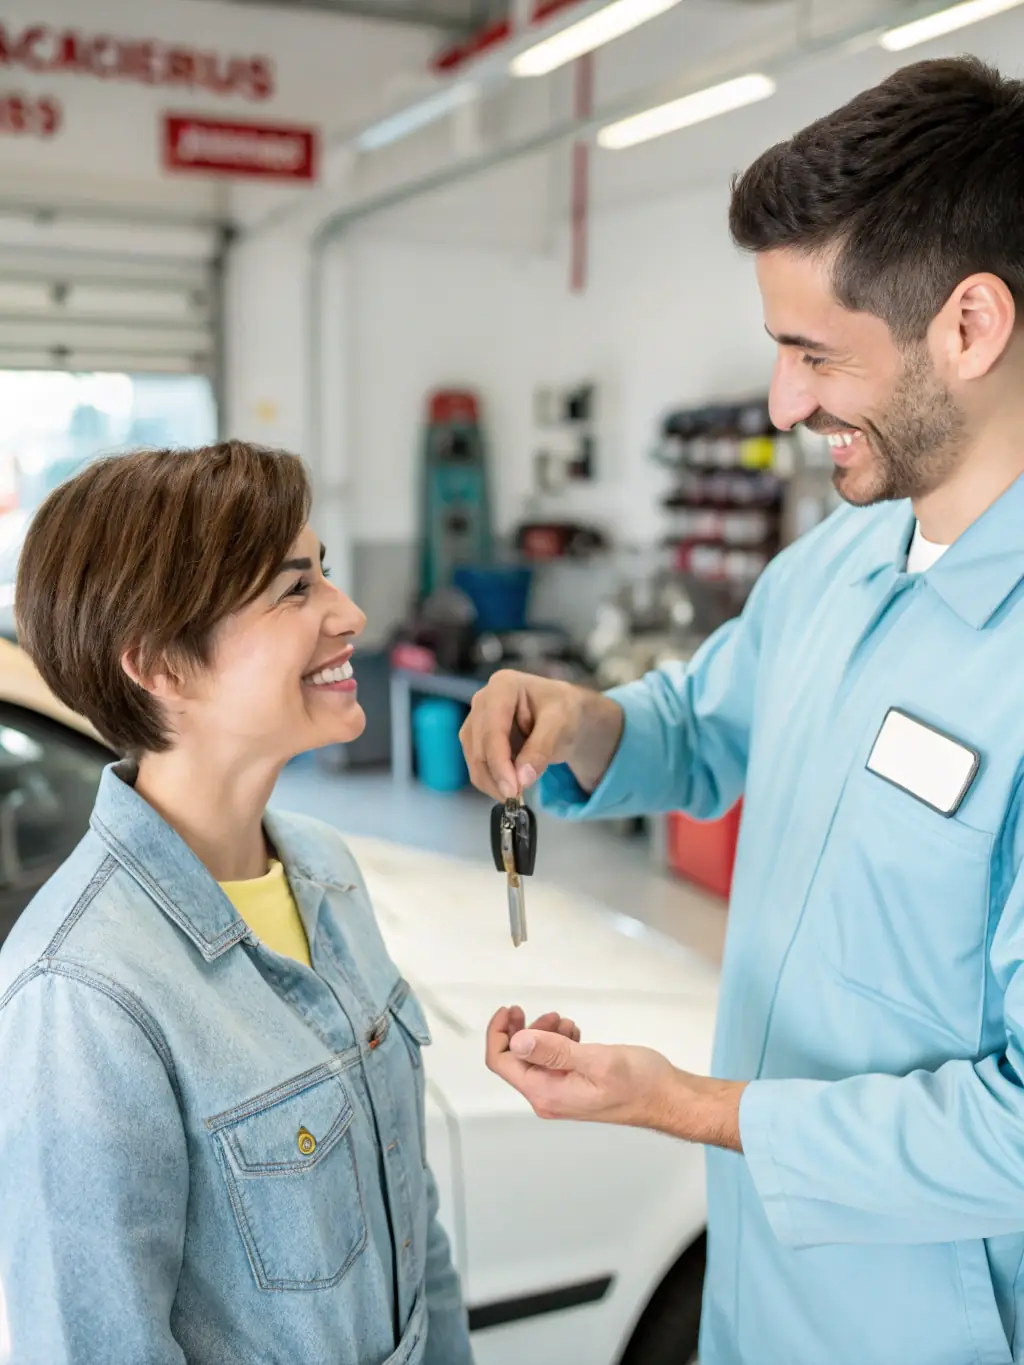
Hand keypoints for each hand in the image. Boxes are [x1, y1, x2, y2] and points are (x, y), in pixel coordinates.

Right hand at [460, 670, 585, 799]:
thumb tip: (522, 779)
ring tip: (517, 796)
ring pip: (474, 758)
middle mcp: (482, 700)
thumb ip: (541, 748)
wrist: (562, 714)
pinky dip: (492, 782)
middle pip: (479, 745)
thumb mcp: (561, 723)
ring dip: (492, 782)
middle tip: (517, 800)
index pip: (493, 728)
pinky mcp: (475, 739)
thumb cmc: (563, 710)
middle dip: (496, 776)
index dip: (499, 762)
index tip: (512, 790)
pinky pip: (477, 765)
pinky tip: (511, 788)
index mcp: (503, 685)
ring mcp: (476, 720)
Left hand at [486, 1007, 745, 1149]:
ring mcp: (562, 1093)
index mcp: (547, 1093)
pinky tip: (574, 1034)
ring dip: (542, 1034)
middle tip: (533, 1010)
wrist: (668, 1098)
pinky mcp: (575, 1087)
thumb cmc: (640, 1083)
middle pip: (515, 1060)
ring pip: (535, 1057)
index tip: (509, 1010)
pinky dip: (557, 1041)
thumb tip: (518, 1041)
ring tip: (564, 1021)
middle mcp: (549, 1097)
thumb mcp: (596, 1060)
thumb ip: (555, 1051)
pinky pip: (553, 1061)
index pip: (503, 1062)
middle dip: (521, 1030)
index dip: (498, 1033)